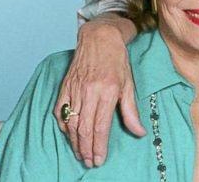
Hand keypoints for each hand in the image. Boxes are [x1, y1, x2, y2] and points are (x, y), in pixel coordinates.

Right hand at [55, 17, 144, 166]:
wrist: (99, 37)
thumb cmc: (117, 60)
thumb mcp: (129, 84)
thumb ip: (131, 111)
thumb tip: (139, 131)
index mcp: (107, 91)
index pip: (100, 126)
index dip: (99, 145)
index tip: (99, 159)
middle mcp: (89, 91)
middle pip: (84, 128)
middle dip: (86, 148)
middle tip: (90, 161)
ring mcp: (74, 89)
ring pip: (71, 122)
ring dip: (75, 142)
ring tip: (81, 153)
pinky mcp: (65, 87)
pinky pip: (60, 111)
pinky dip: (64, 126)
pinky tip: (69, 135)